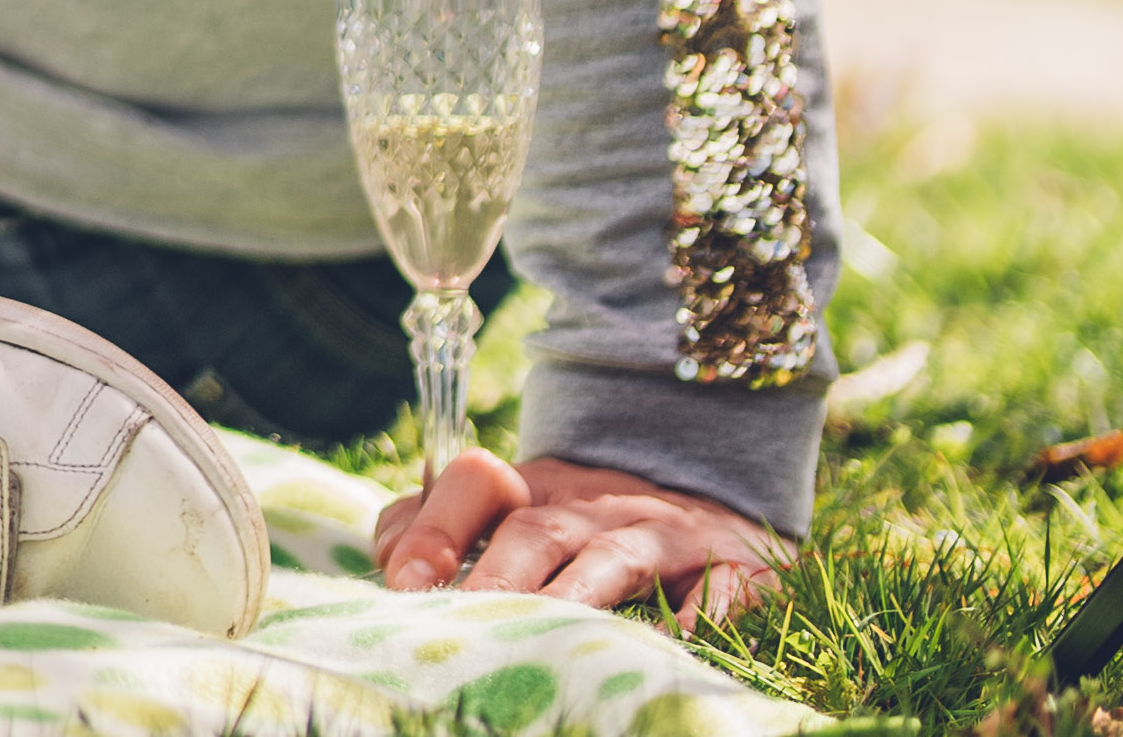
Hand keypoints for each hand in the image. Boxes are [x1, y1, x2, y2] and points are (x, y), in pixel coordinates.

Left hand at [370, 453, 779, 614]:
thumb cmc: (590, 523)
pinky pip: (723, 587)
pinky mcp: (735, 567)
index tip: (400, 579)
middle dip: (498, 572)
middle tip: (465, 617)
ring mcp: (666, 533)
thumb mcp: (521, 509)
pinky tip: (681, 638)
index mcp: (536, 487)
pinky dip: (703, 611)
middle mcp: (597, 504)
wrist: (716, 495)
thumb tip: (387, 560)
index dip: (436, 526)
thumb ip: (445, 525)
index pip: (475, 482)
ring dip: (578, 593)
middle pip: (538, 528)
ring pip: (616, 558)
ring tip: (544, 629)